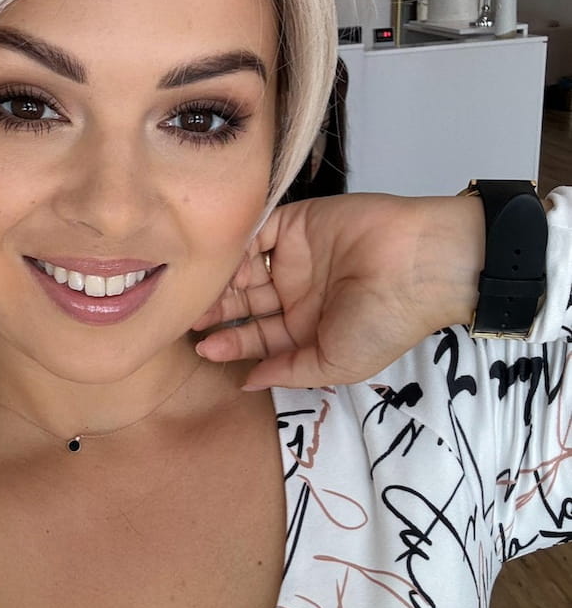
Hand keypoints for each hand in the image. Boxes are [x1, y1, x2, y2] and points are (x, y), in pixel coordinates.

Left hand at [193, 193, 484, 389]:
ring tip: (201, 292)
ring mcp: (296, 258)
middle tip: (191, 317)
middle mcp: (298, 293)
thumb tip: (246, 384)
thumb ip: (289, 371)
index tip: (203, 348)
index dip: (231, 342)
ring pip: (245, 268)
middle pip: (245, 302)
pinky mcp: (297, 223)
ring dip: (222, 280)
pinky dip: (238, 244)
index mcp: (308, 328)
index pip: (258, 337)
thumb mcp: (334, 363)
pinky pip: (259, 233)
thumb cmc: (383, 322)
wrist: (417, 266)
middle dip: (218, 311)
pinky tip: (222, 261)